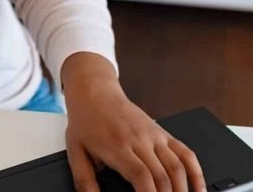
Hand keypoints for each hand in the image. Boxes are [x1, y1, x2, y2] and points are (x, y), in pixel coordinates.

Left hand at [61, 54, 205, 191]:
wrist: (94, 92)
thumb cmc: (85, 122)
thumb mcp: (76, 151)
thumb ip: (84, 181)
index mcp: (117, 146)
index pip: (141, 177)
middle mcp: (139, 139)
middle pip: (162, 176)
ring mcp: (154, 135)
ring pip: (177, 167)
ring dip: (183, 191)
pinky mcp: (162, 132)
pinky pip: (185, 152)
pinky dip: (196, 173)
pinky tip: (199, 190)